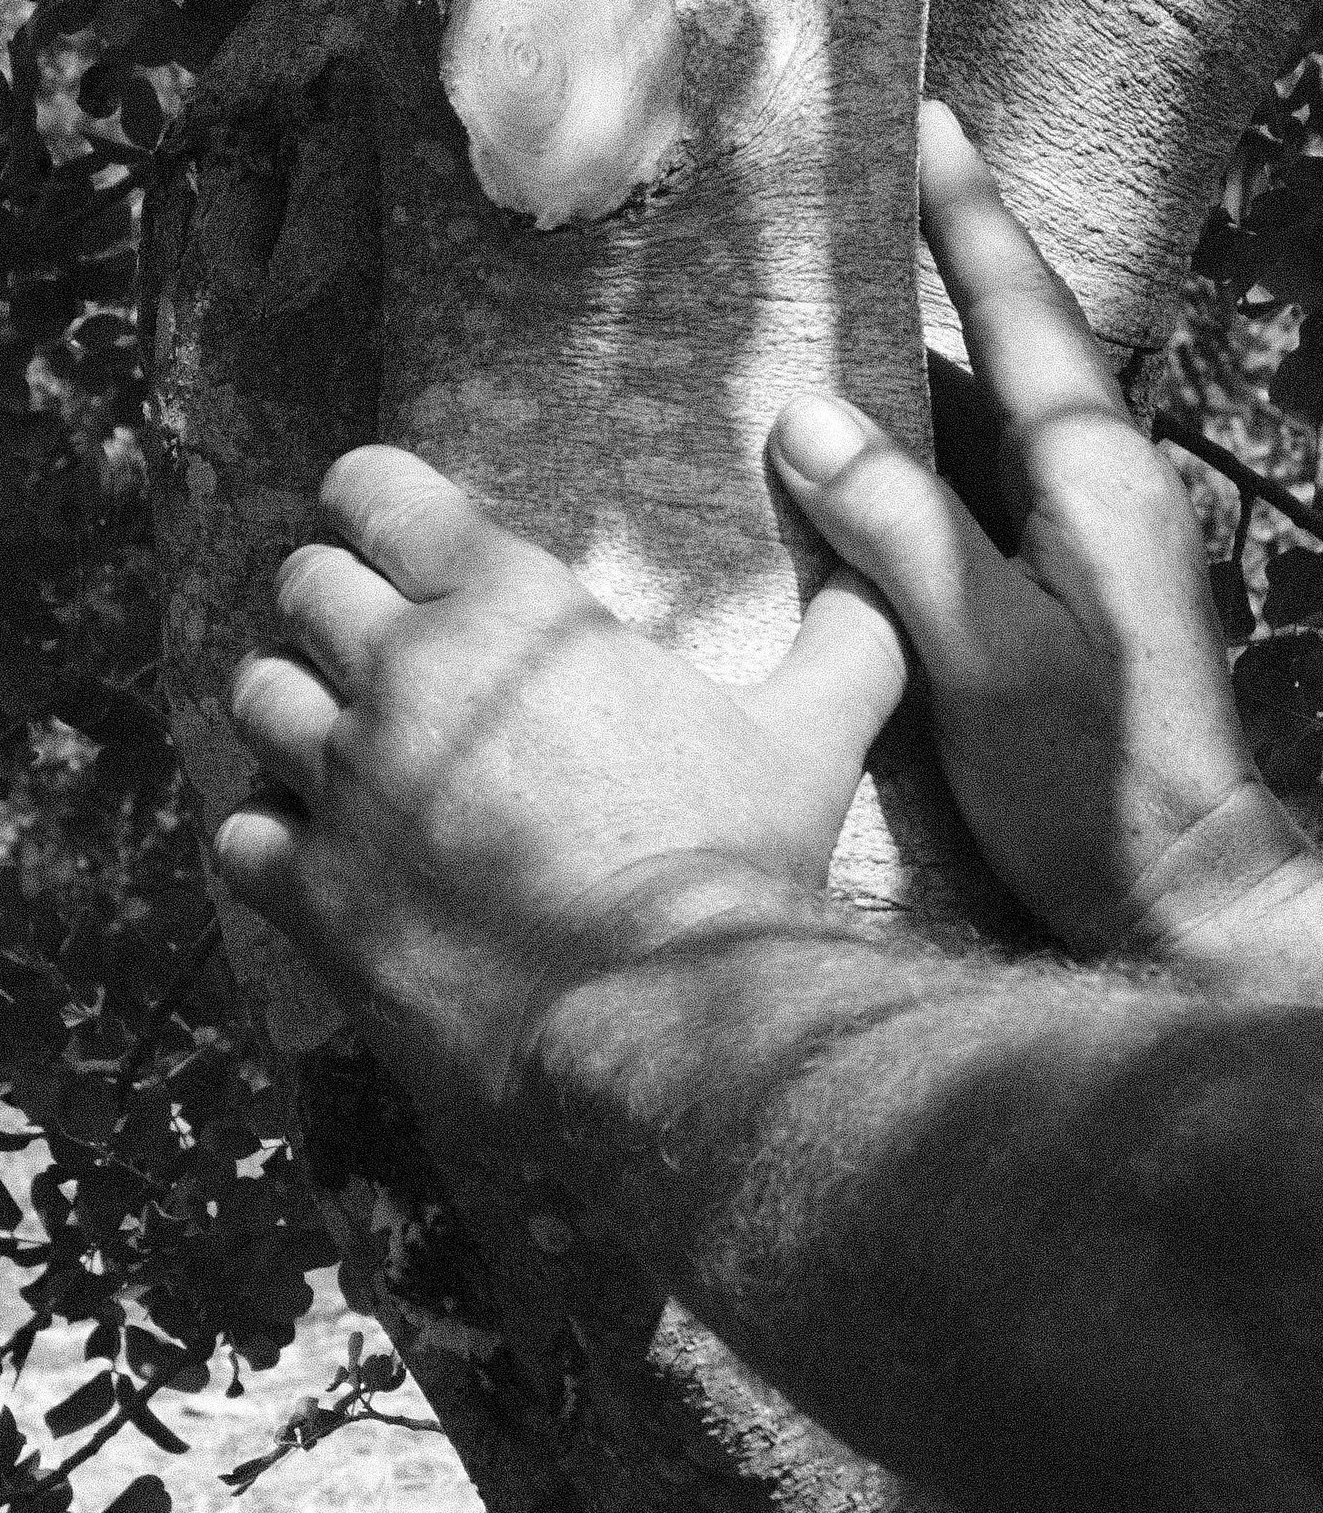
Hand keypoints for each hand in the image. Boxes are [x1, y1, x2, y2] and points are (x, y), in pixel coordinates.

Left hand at [215, 446, 906, 1114]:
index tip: (392, 532)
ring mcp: (347, 785)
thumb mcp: (815, 734)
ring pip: (256, 698)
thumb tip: (892, 585)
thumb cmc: (738, 862)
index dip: (375, 502)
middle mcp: (405, 677)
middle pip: (303, 586)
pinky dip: (272, 836)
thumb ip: (850, 640)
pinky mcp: (314, 892)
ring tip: (341, 747)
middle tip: (380, 650)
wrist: (669, 1021)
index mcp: (509, 608)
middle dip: (336, 609)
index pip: (374, 490)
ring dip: (295, 715)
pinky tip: (321, 854)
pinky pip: (241, 831)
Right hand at [768, 103, 1308, 956]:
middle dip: (928, 270)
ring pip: (990, 422)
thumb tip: (807, 417)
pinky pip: (987, 487)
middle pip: (1007, 348)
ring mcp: (1099, 539)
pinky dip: (920, 457)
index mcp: (1096, 477)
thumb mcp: (979, 654)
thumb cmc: (1093, 786)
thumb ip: (898, 528)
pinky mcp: (1078, 590)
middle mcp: (1109, 487)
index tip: (922, 121)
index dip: (964, 215)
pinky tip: (853, 459)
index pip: (1022, 310)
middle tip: (837, 197)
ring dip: (911, 373)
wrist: (1187, 893)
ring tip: (814, 313)